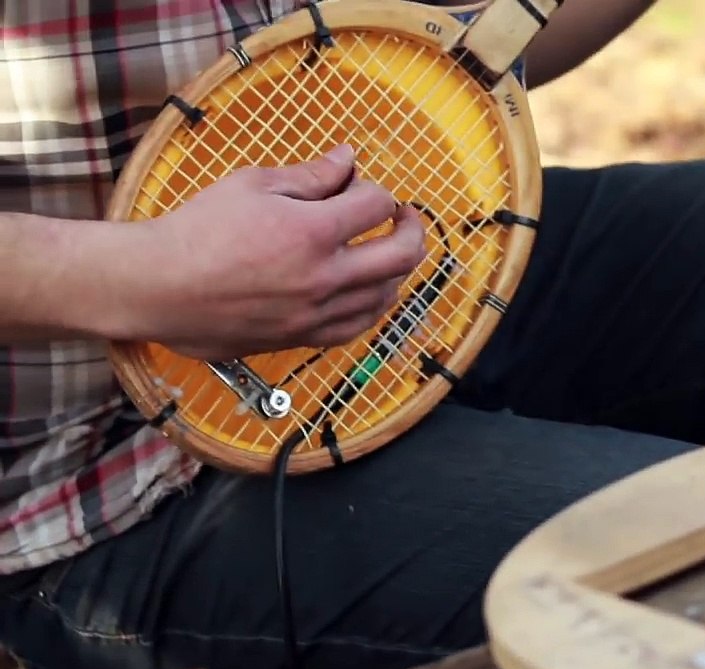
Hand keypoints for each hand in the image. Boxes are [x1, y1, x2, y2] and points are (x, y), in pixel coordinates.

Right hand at [129, 144, 425, 359]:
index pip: (378, 205)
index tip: (363, 188)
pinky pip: (358, 326)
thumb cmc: (197, 231)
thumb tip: (348, 159)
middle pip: (403, 255)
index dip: (378, 191)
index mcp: (313, 232)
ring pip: (387, 294)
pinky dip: (372, 305)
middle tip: (404, 218)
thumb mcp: (253, 185)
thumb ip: (310, 175)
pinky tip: (365, 291)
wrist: (157, 287)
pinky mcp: (303, 338)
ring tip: (382, 252)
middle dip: (411, 229)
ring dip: (394, 269)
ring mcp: (317, 312)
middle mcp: (324, 277)